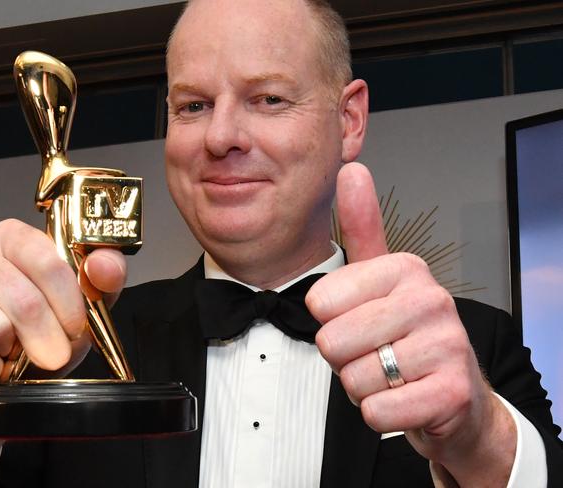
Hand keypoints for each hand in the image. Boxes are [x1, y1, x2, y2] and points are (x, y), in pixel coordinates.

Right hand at [0, 218, 126, 405]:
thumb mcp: (84, 302)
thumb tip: (104, 265)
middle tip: (53, 356)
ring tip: (14, 351)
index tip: (77, 330)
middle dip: (48, 339)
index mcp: (13, 237)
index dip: (69, 305)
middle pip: (23, 300)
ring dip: (14, 354)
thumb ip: (103, 278)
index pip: (48, 262)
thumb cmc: (42, 331)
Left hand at [306, 163, 515, 484]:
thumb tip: (352, 168)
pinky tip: (405, 398)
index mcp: (405, 268)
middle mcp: (430, 299)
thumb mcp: (383, 279)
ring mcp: (446, 345)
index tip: (360, 321)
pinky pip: (375, 411)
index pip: (319, 302)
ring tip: (393, 375)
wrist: (456, 396)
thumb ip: (363, 228)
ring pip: (352, 379)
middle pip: (332, 342)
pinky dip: (380, 414)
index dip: (330, 322)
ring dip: (363, 387)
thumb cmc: (408, 335)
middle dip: (344, 359)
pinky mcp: (451, 392)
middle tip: (377, 353)